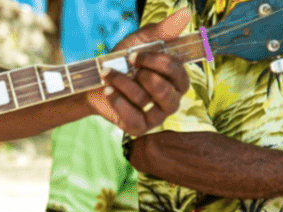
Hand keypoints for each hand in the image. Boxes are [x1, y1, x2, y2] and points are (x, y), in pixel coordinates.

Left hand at [87, 8, 192, 135]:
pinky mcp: (140, 128)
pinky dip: (117, 101)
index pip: (175, 70)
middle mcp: (172, 99)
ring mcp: (157, 116)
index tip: (132, 55)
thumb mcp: (140, 42)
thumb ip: (162, 31)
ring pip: (144, 100)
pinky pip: (133, 118)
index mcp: (177, 80)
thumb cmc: (123, 62)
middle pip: (162, 88)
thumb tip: (185, 12)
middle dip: (137, 74)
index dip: (153, 61)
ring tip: (108, 75)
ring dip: (121, 83)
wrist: (96, 82)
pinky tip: (108, 91)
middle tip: (123, 67)